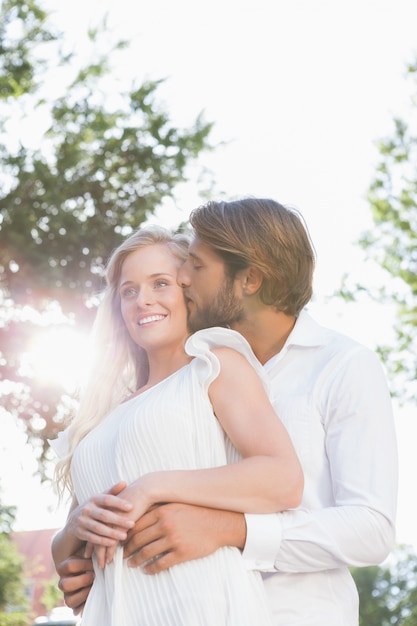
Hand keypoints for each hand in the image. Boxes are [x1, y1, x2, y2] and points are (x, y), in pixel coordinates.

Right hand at [56, 555, 93, 614]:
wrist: (98, 571)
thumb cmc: (94, 560)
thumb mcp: (92, 553)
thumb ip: (92, 551)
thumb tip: (98, 547)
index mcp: (65, 567)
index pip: (69, 566)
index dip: (84, 565)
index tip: (95, 563)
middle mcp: (63, 581)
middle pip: (65, 585)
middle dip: (83, 581)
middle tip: (94, 576)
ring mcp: (67, 594)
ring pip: (69, 600)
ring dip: (85, 593)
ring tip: (94, 586)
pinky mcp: (74, 604)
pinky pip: (76, 610)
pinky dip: (85, 603)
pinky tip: (94, 595)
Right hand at [68, 481, 134, 549]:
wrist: (73, 520)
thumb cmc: (94, 507)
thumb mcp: (100, 498)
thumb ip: (112, 491)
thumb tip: (124, 482)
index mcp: (93, 499)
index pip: (107, 499)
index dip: (119, 503)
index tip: (131, 507)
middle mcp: (86, 509)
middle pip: (104, 515)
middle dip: (118, 520)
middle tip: (132, 524)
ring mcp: (82, 521)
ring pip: (98, 528)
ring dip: (112, 533)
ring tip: (124, 536)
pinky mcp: (80, 533)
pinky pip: (92, 538)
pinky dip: (103, 541)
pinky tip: (113, 543)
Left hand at [123, 503, 245, 573]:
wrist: (218, 522)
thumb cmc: (195, 512)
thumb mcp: (175, 505)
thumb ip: (157, 509)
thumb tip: (137, 516)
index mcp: (162, 511)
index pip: (135, 524)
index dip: (125, 534)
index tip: (119, 540)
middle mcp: (165, 524)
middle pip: (138, 539)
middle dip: (127, 549)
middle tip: (121, 554)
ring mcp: (173, 539)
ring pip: (146, 553)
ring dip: (136, 560)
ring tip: (131, 563)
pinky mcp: (181, 552)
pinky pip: (160, 564)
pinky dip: (150, 569)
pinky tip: (146, 570)